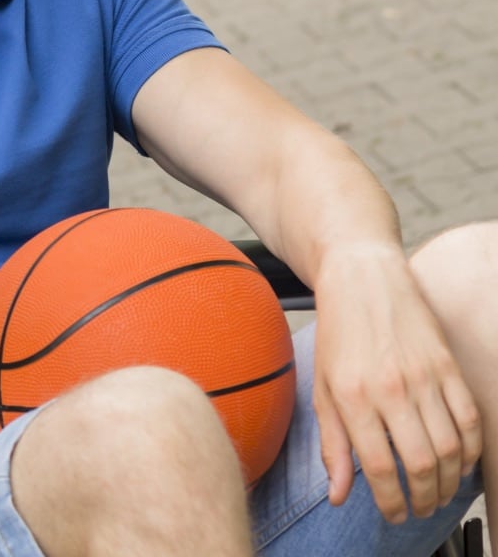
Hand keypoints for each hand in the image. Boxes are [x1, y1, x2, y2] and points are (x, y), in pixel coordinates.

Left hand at [311, 243, 481, 522]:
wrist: (363, 280)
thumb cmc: (338, 336)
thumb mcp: (322, 388)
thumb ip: (333, 444)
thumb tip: (339, 496)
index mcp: (354, 396)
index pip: (379, 468)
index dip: (390, 501)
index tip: (394, 515)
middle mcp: (391, 389)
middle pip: (421, 464)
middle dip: (424, 498)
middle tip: (421, 509)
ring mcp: (424, 377)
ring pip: (451, 448)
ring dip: (449, 481)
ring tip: (439, 493)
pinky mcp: (448, 366)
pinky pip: (471, 420)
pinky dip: (472, 450)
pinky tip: (460, 463)